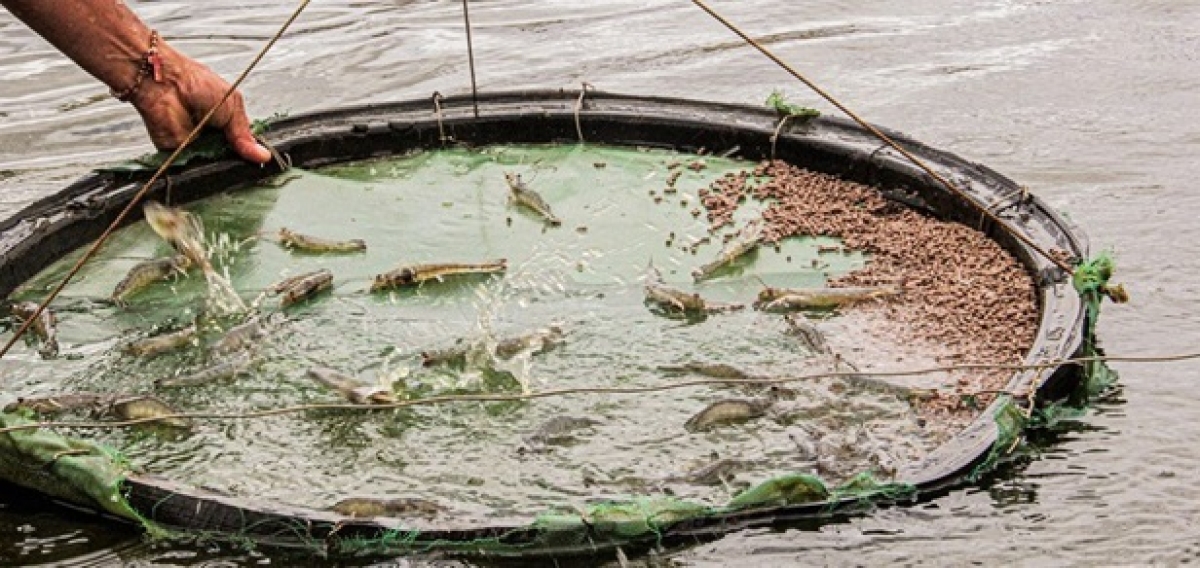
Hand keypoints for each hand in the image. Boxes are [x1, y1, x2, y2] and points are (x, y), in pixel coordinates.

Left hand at [128, 42, 270, 163]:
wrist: (164, 85)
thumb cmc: (196, 84)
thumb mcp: (233, 106)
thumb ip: (245, 135)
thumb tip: (262, 156)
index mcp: (227, 123)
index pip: (244, 147)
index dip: (252, 156)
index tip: (261, 164)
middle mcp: (213, 137)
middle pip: (231, 160)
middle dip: (238, 164)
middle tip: (245, 166)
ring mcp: (197, 148)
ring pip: (215, 167)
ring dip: (221, 168)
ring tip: (227, 164)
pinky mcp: (180, 156)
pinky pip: (194, 170)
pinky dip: (201, 171)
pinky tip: (210, 168)